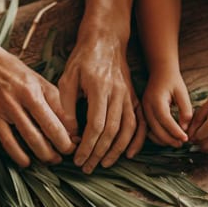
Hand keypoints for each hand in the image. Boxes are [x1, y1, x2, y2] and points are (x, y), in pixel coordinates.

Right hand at [0, 39, 75, 166]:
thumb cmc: (12, 70)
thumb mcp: (38, 80)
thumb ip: (55, 102)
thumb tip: (70, 126)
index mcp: (30, 91)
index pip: (52, 122)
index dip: (65, 139)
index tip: (73, 146)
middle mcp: (14, 102)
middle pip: (37, 135)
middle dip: (53, 152)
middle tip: (62, 158)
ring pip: (21, 141)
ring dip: (37, 155)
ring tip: (48, 160)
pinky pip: (4, 141)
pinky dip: (16, 154)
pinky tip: (25, 160)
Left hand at [59, 33, 145, 171]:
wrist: (106, 39)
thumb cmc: (82, 58)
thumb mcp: (67, 78)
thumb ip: (67, 107)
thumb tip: (70, 135)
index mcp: (100, 88)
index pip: (96, 125)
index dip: (87, 146)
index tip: (77, 159)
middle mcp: (118, 93)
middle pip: (112, 131)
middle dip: (99, 153)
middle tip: (87, 167)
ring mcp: (129, 95)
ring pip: (128, 129)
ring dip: (117, 150)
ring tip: (103, 164)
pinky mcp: (134, 97)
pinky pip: (140, 122)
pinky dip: (136, 140)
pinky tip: (129, 153)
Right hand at [142, 68, 192, 147]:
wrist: (160, 71)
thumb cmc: (172, 80)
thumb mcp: (182, 92)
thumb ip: (185, 109)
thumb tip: (185, 127)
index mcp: (156, 100)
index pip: (165, 119)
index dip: (175, 131)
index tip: (185, 138)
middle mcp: (147, 106)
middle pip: (156, 129)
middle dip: (169, 139)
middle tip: (182, 144)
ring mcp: (143, 110)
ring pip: (151, 131)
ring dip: (163, 140)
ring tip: (176, 143)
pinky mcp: (144, 113)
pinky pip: (149, 129)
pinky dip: (157, 136)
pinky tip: (168, 139)